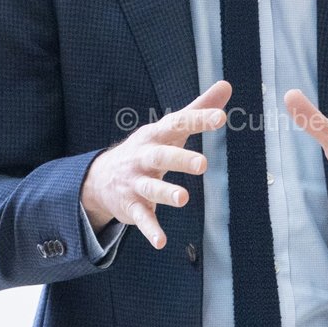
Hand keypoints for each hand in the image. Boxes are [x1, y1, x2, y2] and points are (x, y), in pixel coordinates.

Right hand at [82, 80, 230, 248]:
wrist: (101, 177)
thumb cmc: (148, 149)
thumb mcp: (169, 128)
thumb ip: (198, 109)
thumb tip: (227, 85)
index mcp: (156, 135)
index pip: (178, 124)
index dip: (199, 120)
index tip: (221, 117)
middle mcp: (144, 157)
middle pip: (161, 156)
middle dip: (180, 159)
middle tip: (203, 164)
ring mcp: (135, 182)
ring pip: (151, 188)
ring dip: (166, 193)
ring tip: (184, 199)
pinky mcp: (131, 206)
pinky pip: (141, 218)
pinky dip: (150, 230)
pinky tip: (161, 242)